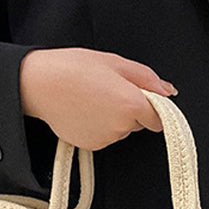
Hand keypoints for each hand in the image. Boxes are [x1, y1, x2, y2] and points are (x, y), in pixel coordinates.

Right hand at [19, 47, 177, 150]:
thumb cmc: (74, 68)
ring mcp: (107, 139)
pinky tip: (85, 110)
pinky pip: (106, 136)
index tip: (142, 98)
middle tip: (109, 89)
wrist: (39, 84)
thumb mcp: (116, 62)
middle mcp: (122, 126)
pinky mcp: (92, 145)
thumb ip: (147, 79)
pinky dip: (100, 126)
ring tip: (93, 98)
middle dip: (131, 108)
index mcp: (132, 104)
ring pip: (122, 130)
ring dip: (114, 117)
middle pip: (139, 123)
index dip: (152, 106)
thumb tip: (169, 91)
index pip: (160, 118)